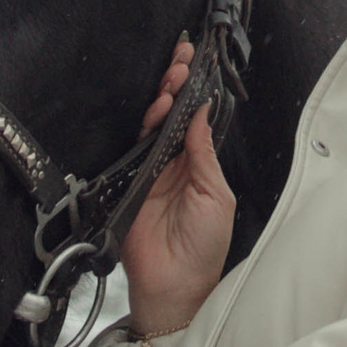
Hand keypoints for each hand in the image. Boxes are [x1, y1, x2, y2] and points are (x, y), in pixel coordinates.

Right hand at [120, 44, 234, 335]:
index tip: (197, 65)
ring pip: (152, 126)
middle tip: (180, 61)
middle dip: (176, 86)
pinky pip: (134, 148)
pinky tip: (157, 112)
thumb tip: (203, 112)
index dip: (195, 93)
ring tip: (172, 83)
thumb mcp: (216, 195)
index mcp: (199, 167)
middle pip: (172, 116)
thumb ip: (204, 154)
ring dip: (162, 101)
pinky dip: (145, 128)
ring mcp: (150, 172)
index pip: (196, 121)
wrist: (175, 285)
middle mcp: (173, 165)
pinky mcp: (130, 182)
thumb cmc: (203, 248)